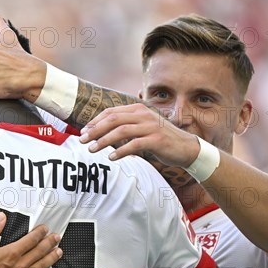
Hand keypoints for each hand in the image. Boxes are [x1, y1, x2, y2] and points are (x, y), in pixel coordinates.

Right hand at [0, 212, 61, 267]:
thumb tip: (1, 217)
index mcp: (10, 254)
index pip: (30, 240)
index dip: (39, 233)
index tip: (45, 228)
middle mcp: (18, 266)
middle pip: (38, 252)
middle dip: (49, 243)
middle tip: (57, 237)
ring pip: (41, 267)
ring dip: (51, 258)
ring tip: (59, 252)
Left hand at [79, 103, 197, 187]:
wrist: (185, 148)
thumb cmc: (159, 139)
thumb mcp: (142, 128)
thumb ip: (125, 126)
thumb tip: (100, 131)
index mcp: (138, 109)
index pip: (111, 112)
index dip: (95, 122)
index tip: (83, 132)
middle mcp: (143, 115)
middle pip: (113, 120)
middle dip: (95, 130)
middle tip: (82, 140)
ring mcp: (151, 126)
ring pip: (121, 131)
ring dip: (103, 141)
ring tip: (92, 150)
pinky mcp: (156, 140)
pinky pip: (134, 144)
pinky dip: (121, 151)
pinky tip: (111, 158)